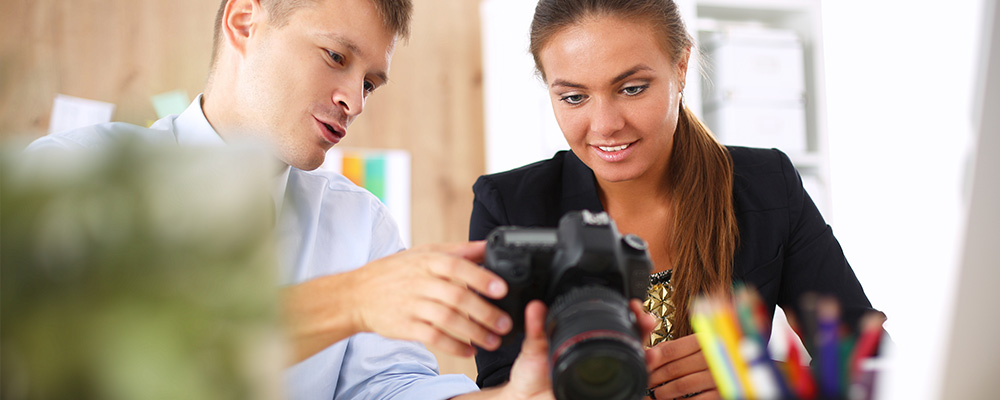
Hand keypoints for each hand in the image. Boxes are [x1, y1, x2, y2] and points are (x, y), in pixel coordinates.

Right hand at [282, 241, 511, 362]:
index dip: (480, 277)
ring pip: (447, 320)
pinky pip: (433, 337)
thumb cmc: (395, 272)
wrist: (356, 294)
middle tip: (506, 323)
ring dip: (474, 333)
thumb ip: (458, 251)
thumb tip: (488, 246)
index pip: (457, 266)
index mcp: (427, 261)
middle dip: (485, 312)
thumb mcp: (423, 253)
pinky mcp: (405, 326)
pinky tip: (469, 351)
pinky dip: (453, 346)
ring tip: (493, 341)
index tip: (502, 289)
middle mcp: (420, 282)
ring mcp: (411, 305)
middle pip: (457, 297)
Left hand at [497, 299, 655, 399]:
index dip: (626, 314)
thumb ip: (537, 327)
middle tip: (645, 318)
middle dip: (644, 327)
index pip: (611, 326)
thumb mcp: (535, 348)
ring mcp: (605, 378)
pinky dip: (642, 375)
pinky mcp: (607, 394)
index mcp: (585, 344)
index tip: (631, 304)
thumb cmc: (531, 377)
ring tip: (650, 342)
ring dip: (649, 351)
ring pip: (636, 363)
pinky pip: (629, 385)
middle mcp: (600, 359)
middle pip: (631, 341)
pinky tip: (646, 364)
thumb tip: (535, 307)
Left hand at [644, 333, 718, 399]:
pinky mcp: (723, 393)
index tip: (645, 366)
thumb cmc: (713, 360)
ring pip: (682, 385)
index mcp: (706, 340)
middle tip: (648, 382)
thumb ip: (673, 348)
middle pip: (675, 368)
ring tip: (658, 393)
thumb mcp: (696, 348)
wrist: (738, 374)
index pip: (672, 349)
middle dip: (656, 377)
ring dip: (665, 391)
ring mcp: (720, 376)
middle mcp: (715, 356)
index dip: (654, 359)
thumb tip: (648, 355)